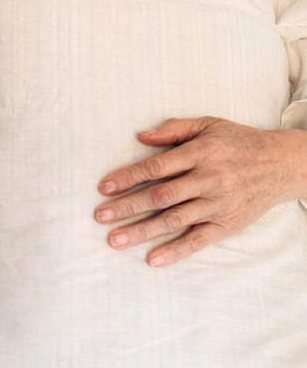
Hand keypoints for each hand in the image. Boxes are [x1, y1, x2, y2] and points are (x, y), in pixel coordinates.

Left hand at [94, 117, 306, 266]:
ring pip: (175, 219)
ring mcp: (218, 204)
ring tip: (115, 240)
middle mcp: (209, 179)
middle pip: (161, 196)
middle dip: (128, 207)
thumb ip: (173, 129)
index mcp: (201, 153)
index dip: (128, 177)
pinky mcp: (227, 223)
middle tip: (100, 216)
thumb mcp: (208, 125)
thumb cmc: (238, 142)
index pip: (157, 167)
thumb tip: (140, 136)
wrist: (282, 164)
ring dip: (142, 231)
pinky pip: (199, 240)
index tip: (104, 187)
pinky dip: (176, 250)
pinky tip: (153, 259)